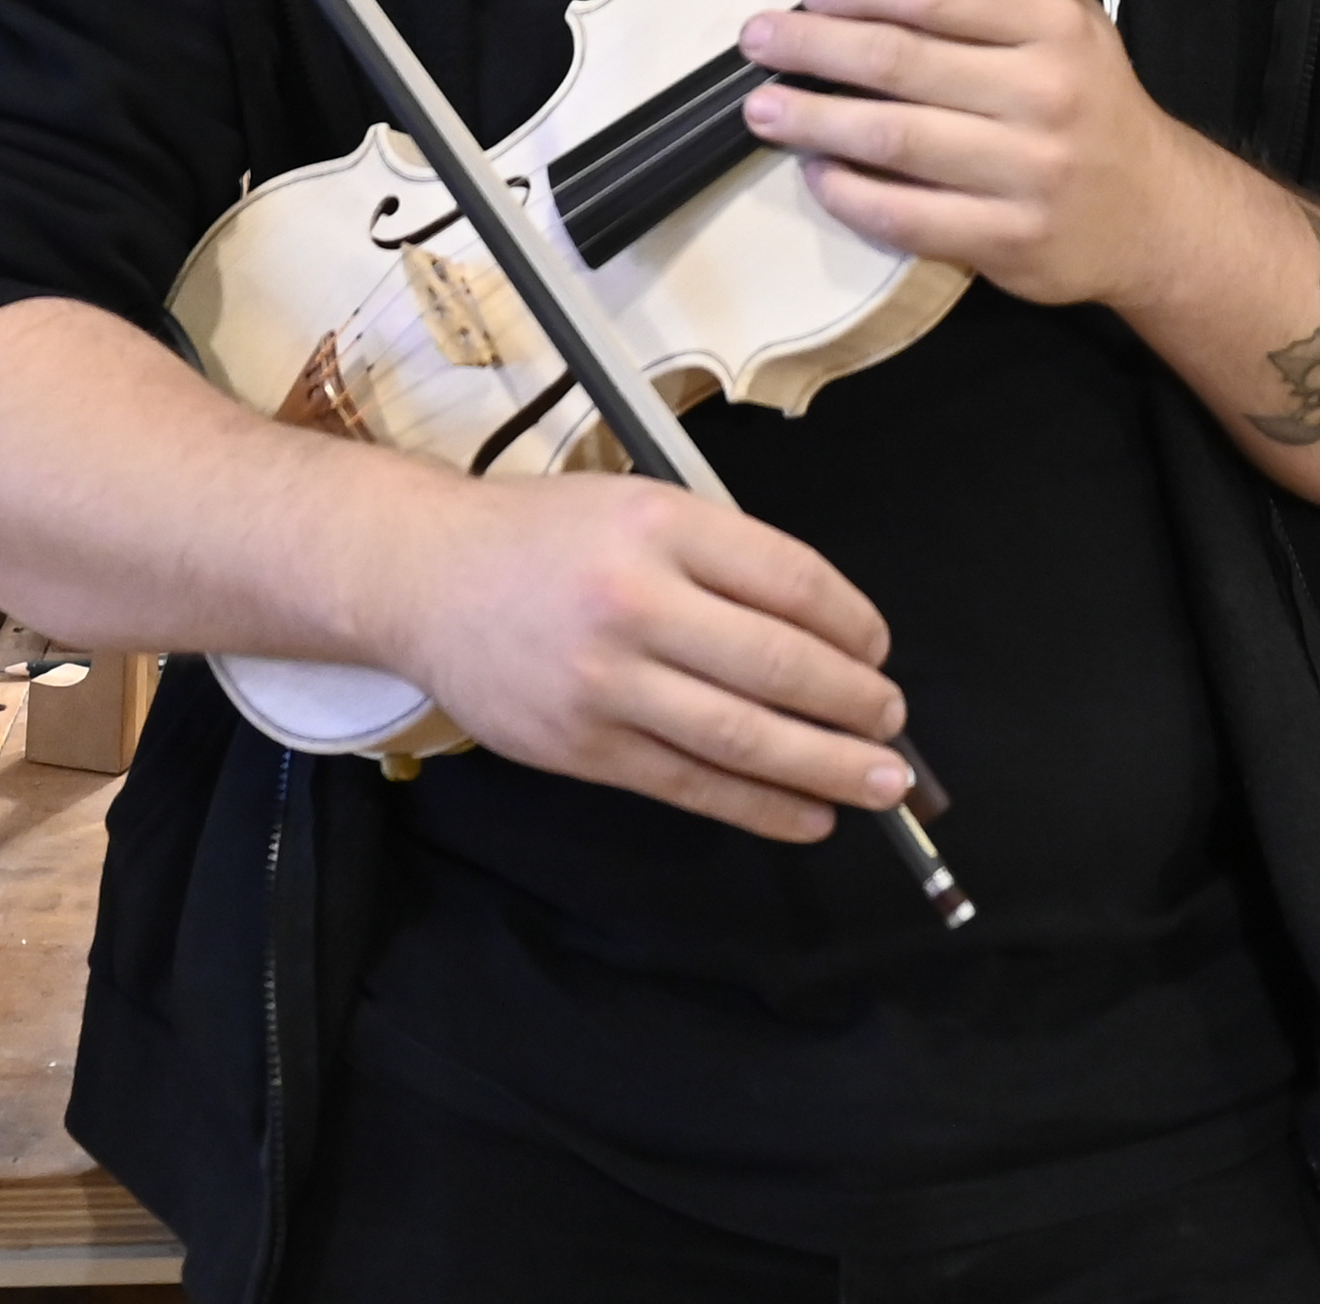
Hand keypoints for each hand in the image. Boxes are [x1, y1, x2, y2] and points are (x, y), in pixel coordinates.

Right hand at [385, 475, 911, 843]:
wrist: (424, 578)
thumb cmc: (543, 537)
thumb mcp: (638, 505)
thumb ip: (721, 556)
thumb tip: (826, 631)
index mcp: (661, 525)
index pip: (790, 580)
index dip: (853, 623)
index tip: (879, 648)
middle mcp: (635, 602)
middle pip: (776, 664)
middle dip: (853, 703)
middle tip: (894, 723)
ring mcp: (605, 682)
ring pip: (741, 735)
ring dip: (825, 766)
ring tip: (880, 783)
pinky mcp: (582, 746)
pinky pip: (689, 784)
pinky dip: (758, 806)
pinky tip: (807, 815)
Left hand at [732, 0, 1195, 315]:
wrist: (1157, 213)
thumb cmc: (1093, 98)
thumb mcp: (1066, 6)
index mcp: (1055, 26)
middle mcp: (1046, 94)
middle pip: (904, 61)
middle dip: (816, 46)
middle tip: (757, 40)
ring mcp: (1030, 172)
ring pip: (897, 139)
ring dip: (816, 120)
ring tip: (762, 108)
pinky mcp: (1011, 241)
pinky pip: (910, 216)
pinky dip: (851, 194)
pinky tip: (817, 173)